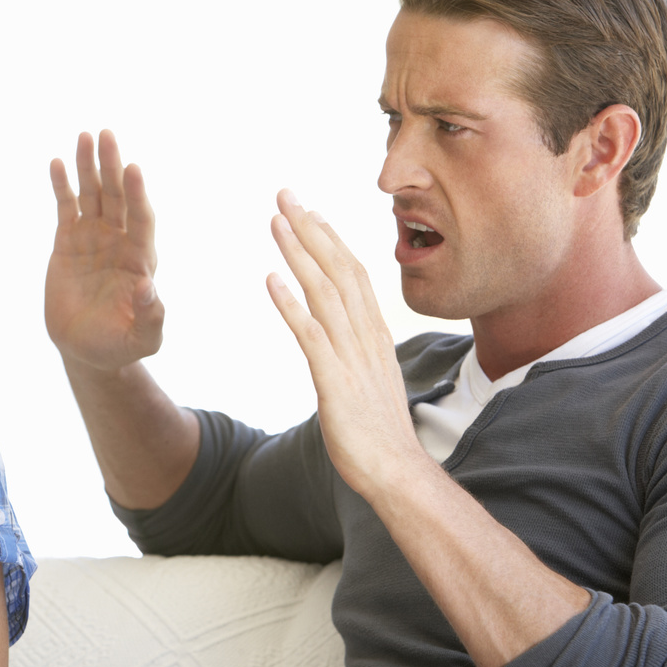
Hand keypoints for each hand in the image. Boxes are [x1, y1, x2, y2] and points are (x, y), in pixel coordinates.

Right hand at [44, 130, 164, 371]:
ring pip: (93, 194)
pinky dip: (62, 186)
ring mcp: (93, 237)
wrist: (85, 350)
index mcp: (140, 259)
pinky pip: (66, 207)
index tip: (133, 169)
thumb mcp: (143, 339)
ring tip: (84, 136)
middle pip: (117, 196)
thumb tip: (147, 286)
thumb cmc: (119, 346)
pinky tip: (56, 163)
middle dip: (112, 166)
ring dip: (88, 166)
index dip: (137, 194)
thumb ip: (151, 316)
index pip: (141, 218)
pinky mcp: (68, 241)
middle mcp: (119, 240)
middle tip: (106, 135)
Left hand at [265, 190, 424, 500]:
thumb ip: (354, 352)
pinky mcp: (336, 382)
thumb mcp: (367, 380)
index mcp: (373, 334)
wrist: (397, 472)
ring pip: (325, 292)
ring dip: (298, 253)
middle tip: (285, 194)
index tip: (309, 210)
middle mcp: (365, 336)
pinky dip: (291, 305)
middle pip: (339, 269)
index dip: (329, 239)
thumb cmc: (378, 432)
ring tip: (275, 221)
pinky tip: (270, 280)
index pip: (352, 273)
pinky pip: (311, 336)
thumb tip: (339, 337)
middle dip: (311, 229)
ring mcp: (352, 357)